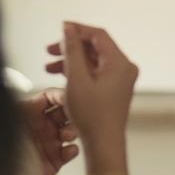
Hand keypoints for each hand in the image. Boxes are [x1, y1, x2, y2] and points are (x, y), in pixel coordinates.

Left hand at [20, 88, 79, 174]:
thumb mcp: (12, 120)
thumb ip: (26, 106)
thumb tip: (44, 93)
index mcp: (28, 113)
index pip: (49, 97)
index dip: (60, 95)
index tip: (69, 99)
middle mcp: (39, 127)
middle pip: (63, 112)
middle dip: (71, 113)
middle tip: (75, 116)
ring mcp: (47, 143)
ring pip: (69, 131)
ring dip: (72, 131)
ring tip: (69, 135)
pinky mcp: (53, 161)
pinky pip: (69, 152)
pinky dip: (72, 150)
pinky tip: (69, 150)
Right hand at [45, 23, 138, 158]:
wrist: (103, 145)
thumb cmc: (91, 115)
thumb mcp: (76, 78)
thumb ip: (72, 50)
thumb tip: (68, 29)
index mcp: (119, 62)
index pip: (98, 35)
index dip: (77, 29)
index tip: (59, 29)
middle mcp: (124, 68)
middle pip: (96, 47)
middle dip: (71, 47)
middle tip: (49, 51)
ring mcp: (121, 79)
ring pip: (94, 60)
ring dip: (72, 60)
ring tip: (49, 67)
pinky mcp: (115, 89)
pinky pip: (97, 72)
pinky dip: (80, 72)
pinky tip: (62, 76)